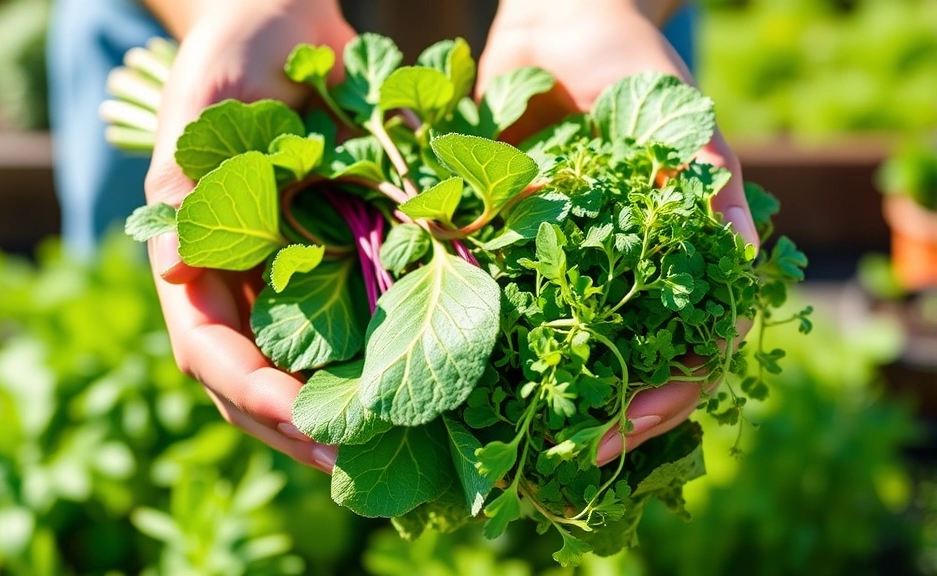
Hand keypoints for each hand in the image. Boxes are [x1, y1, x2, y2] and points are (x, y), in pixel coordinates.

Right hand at [143, 0, 353, 472]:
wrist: (288, 14)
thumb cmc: (241, 40)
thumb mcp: (210, 94)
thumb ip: (186, 173)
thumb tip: (172, 275)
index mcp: (191, 250)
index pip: (205, 344)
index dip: (246, 389)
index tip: (301, 418)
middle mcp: (238, 277)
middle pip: (250, 379)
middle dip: (295, 425)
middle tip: (351, 463)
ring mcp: (285, 274)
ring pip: (301, 367)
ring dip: (336, 412)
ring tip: (389, 449)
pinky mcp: (334, 260)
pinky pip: (351, 325)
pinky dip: (375, 363)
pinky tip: (416, 387)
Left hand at [478, 0, 758, 464]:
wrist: (555, 20)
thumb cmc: (630, 60)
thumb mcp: (679, 117)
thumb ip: (711, 181)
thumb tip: (749, 257)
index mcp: (678, 259)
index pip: (691, 353)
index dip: (665, 401)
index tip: (623, 430)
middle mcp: (628, 273)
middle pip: (629, 372)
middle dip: (603, 420)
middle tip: (559, 458)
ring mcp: (572, 266)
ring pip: (568, 355)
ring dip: (547, 404)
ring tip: (509, 444)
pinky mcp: (517, 248)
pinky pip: (507, 308)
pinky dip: (493, 349)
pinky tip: (467, 382)